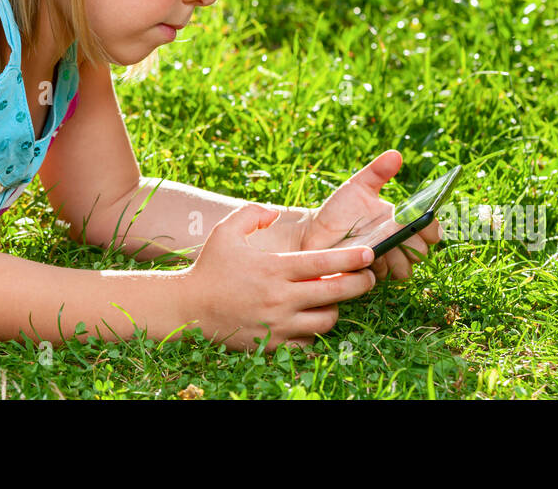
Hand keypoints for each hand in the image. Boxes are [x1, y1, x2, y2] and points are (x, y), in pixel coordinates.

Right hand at [185, 203, 376, 352]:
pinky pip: (309, 341)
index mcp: (272, 269)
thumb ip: (253, 213)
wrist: (188, 309)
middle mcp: (279, 298)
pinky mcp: (274, 345)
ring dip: (335, 308)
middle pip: (335, 293)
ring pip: (327, 320)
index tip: (370, 253)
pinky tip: (311, 318)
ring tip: (334, 297)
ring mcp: (278, 324)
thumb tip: (277, 212)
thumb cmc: (210, 267)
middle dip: (360, 284)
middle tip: (369, 276)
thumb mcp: (226, 231)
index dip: (351, 258)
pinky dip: (315, 331)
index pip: (323, 263)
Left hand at [300, 149, 443, 281]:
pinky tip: (369, 255)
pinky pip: (390, 276)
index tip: (425, 221)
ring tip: (381, 244)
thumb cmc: (339, 209)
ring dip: (398, 257)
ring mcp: (388, 259)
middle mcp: (398, 241)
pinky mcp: (374, 273)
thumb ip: (377, 172)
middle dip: (413, 243)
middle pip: (423, 250)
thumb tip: (396, 154)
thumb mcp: (357, 187)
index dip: (432, 227)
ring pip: (408, 267)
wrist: (315, 232)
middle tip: (397, 231)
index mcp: (400, 220)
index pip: (430, 228)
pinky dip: (383, 266)